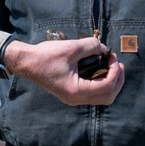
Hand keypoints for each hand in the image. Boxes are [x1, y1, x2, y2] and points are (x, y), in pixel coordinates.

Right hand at [3, 37, 124, 105]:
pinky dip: (101, 83)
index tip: (112, 55)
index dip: (114, 70)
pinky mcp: (71, 93)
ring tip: (112, 66)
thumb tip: (104, 48)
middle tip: (118, 64)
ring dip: (111, 82)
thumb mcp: (71, 47)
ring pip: (102, 97)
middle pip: (108, 97)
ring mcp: (73, 98)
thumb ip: (90, 46)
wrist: (26, 62)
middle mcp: (76, 99)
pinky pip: (93, 93)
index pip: (107, 86)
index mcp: (76, 91)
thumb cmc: (46, 56)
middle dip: (117, 80)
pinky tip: (101, 69)